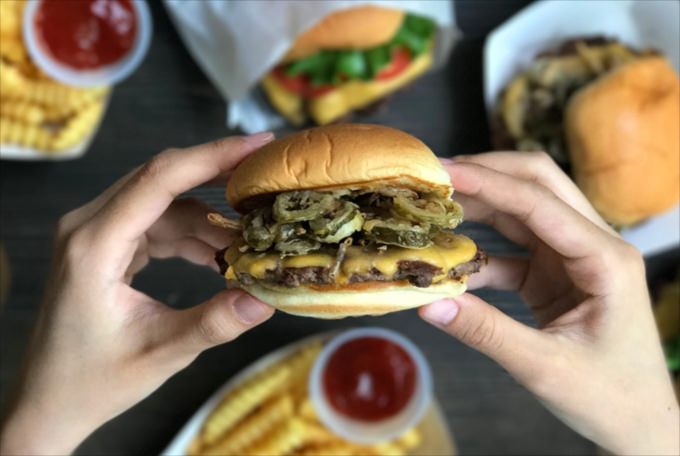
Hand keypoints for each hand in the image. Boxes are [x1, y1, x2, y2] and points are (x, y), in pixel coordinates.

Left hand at [0, 133, 275, 454]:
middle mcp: (88, 227)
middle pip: (162, 179)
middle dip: (218, 176)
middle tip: (266, 177)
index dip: (212, 156)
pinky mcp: (106, 246)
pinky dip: (192, 235)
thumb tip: (265, 300)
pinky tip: (219, 256)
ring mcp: (95, 234)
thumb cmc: (91, 381)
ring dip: (208, 218)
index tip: (257, 144)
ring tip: (250, 238)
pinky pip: (157, 224)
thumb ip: (213, 324)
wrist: (50, 401)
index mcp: (93, 245)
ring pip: (164, 203)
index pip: (159, 180)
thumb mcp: (159, 354)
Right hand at [420, 152, 678, 454]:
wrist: (639, 422)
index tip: (442, 172)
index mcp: (605, 258)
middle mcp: (592, 245)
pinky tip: (448, 259)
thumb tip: (427, 303)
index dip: (488, 182)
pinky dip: (479, 250)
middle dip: (487, 173)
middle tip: (436, 175)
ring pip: (523, 210)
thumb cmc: (610, 397)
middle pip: (538, 185)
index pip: (539, 202)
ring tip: (435, 203)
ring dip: (480, 204)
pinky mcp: (554, 275)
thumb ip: (486, 332)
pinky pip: (511, 248)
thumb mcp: (545, 368)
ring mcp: (573, 258)